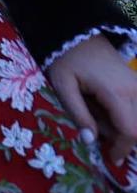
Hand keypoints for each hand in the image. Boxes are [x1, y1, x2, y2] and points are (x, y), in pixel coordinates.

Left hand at [47, 33, 136, 166]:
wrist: (80, 34)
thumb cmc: (68, 59)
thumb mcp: (63, 86)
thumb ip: (78, 113)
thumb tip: (90, 141)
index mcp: (116, 92)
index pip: (130, 131)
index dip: (122, 148)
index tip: (110, 158)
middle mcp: (135, 90)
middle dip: (123, 140)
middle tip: (99, 132)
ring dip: (125, 128)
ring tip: (99, 116)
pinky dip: (127, 118)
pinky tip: (106, 110)